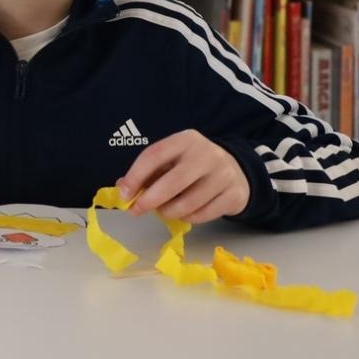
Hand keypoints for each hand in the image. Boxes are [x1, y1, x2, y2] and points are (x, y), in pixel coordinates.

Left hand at [118, 129, 250, 223]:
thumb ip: (148, 173)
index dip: (135, 176)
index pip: (155, 155)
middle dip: (150, 200)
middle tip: (136, 210)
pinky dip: (187, 218)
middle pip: (173, 182)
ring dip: (168, 212)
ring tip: (163, 210)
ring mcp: (223, 174)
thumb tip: (122, 188)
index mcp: (186, 140)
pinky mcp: (233, 195)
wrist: (236, 171)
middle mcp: (207, 154)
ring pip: (188, 204)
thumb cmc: (194, 166)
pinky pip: (202, 215)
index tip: (123, 194)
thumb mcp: (172, 160)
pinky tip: (184, 213)